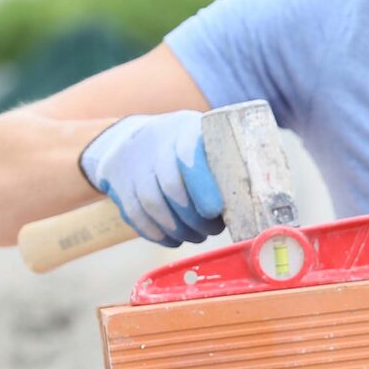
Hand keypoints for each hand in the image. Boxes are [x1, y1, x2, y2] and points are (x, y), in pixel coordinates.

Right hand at [79, 111, 224, 247]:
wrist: (131, 139)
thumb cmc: (185, 144)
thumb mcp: (204, 136)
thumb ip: (224, 159)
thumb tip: (252, 198)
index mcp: (183, 128)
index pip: (189, 155)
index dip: (201, 185)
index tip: (215, 210)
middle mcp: (154, 144)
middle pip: (170, 186)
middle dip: (194, 216)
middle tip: (213, 230)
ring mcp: (132, 164)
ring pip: (152, 204)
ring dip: (177, 228)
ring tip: (197, 236)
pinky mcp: (117, 185)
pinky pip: (135, 215)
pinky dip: (157, 233)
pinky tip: (174, 240)